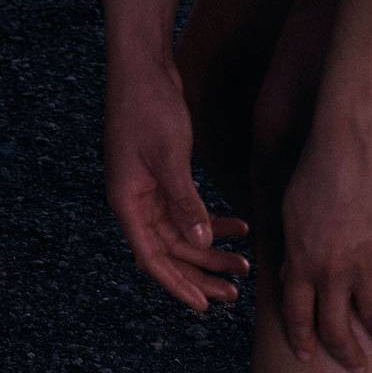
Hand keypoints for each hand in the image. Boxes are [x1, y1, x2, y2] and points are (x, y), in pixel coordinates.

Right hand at [103, 58, 248, 310]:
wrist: (143, 66)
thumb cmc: (149, 106)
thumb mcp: (170, 155)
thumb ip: (184, 201)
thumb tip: (201, 244)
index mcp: (127, 203)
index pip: (153, 259)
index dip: (178, 285)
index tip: (203, 306)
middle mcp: (135, 203)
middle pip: (170, 253)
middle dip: (202, 274)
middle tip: (234, 294)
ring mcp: (148, 190)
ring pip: (183, 235)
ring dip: (212, 251)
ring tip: (244, 265)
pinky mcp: (163, 177)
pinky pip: (187, 211)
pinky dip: (212, 222)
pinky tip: (239, 227)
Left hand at [276, 118, 371, 369]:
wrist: (354, 143)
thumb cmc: (316, 169)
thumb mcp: (291, 212)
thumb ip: (292, 250)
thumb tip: (289, 274)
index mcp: (300, 263)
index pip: (297, 316)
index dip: (303, 340)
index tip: (308, 356)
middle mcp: (331, 272)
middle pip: (337, 328)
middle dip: (346, 353)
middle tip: (357, 367)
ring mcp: (366, 264)